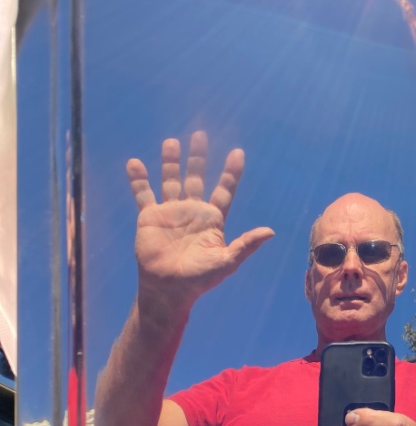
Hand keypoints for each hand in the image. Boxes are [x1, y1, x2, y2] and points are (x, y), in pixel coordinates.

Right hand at [127, 132, 273, 308]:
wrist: (168, 289)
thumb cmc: (199, 279)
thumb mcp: (226, 262)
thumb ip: (246, 245)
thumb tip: (270, 231)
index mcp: (212, 219)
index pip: (224, 190)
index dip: (231, 172)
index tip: (237, 153)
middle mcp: (192, 211)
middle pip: (196, 178)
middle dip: (198, 158)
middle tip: (200, 135)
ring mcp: (170, 212)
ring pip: (171, 180)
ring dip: (170, 162)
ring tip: (171, 142)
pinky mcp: (149, 217)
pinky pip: (143, 194)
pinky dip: (138, 180)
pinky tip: (134, 163)